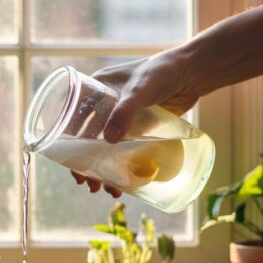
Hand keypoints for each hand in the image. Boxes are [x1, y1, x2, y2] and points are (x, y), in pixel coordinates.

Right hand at [71, 51, 198, 195]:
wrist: (193, 72)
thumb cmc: (162, 72)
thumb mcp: (138, 91)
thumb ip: (124, 113)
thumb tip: (109, 141)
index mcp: (95, 89)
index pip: (74, 122)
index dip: (69, 146)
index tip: (73, 168)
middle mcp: (105, 105)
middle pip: (89, 140)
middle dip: (88, 165)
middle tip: (90, 185)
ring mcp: (123, 117)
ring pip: (107, 148)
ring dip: (107, 170)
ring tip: (111, 190)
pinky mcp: (140, 127)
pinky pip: (126, 149)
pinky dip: (124, 166)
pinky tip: (127, 182)